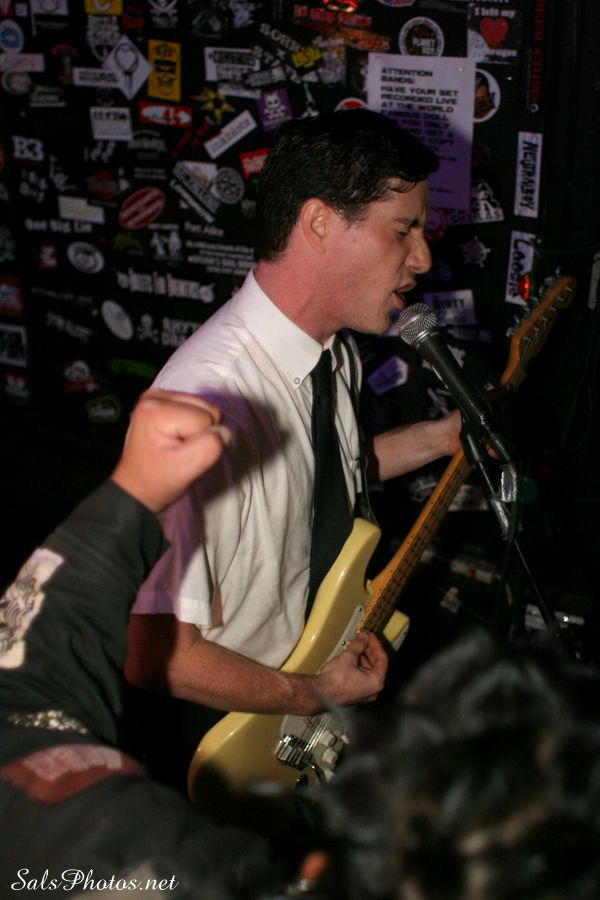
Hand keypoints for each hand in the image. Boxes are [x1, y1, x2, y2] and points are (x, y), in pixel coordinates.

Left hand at [111, 389, 230, 512]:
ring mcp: (160, 395)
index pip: (205, 418)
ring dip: (200, 430)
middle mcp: (156, 395)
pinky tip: (179, 437)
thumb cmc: (159, 480)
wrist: (138, 486)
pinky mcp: (165, 399)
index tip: (182, 456)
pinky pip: (199, 407)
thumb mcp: (185, 470)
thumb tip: (224, 431)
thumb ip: (209, 448)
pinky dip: (195, 425)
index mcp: (156, 409)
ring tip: (179, 445)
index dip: (201, 441)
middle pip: (207, 409)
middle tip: (182, 451)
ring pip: (206, 407)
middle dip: (202, 433)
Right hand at [314, 631, 387, 705]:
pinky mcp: (355, 694)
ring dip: (363, 658)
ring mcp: (364, 694)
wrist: (319, 693)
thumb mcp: (348, 657)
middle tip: (364, 639)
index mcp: (376, 682)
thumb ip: (359, 645)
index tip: (370, 636)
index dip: (376, 645)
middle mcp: (373, 690)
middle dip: (369, 651)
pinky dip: (359, 666)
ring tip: (356, 646)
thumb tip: (364, 636)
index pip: (382, 660)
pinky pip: (362, 677)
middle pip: (376, 666)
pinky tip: (352, 657)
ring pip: (368, 671)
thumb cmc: (335, 679)